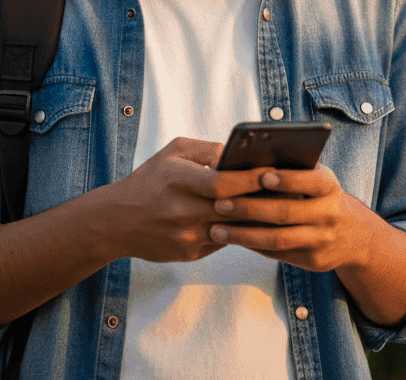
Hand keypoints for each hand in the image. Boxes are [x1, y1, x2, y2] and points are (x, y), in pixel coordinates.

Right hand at [104, 137, 275, 264]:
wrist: (119, 221)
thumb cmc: (150, 180)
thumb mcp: (173, 153)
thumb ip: (206, 150)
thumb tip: (236, 154)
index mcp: (179, 181)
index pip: (223, 183)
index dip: (250, 179)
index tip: (272, 172)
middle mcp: (183, 211)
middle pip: (232, 208)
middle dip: (260, 199)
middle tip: (286, 191)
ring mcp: (186, 237)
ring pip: (231, 229)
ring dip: (252, 219)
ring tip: (275, 207)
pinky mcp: (189, 254)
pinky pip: (221, 242)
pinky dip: (236, 232)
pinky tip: (252, 223)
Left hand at [207, 164, 405, 325]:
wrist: (354, 235)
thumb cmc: (322, 195)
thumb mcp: (318, 178)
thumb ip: (293, 169)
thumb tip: (248, 161)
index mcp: (329, 187)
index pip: (311, 181)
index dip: (288, 179)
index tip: (262, 177)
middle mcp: (329, 215)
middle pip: (286, 213)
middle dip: (250, 209)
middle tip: (220, 204)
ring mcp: (322, 241)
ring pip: (278, 239)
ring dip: (244, 235)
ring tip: (216, 229)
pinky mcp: (313, 261)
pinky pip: (278, 254)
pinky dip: (253, 246)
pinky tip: (233, 239)